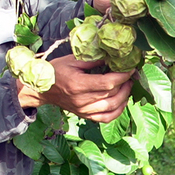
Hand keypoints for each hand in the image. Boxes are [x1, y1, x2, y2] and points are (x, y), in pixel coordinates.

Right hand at [17, 55, 133, 123]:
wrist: (43, 90)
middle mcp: (82, 100)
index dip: (122, 76)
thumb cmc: (56, 71)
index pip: (107, 83)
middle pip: (112, 94)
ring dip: (124, 96)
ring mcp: (84, 110)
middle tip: (131, 74)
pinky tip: (122, 101)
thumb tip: (112, 56)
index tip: (130, 68)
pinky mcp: (85, 116)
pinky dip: (118, 111)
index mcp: (78, 84)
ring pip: (112, 107)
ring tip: (128, 85)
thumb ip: (92, 60)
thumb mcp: (72, 60)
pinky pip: (106, 118)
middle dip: (125, 83)